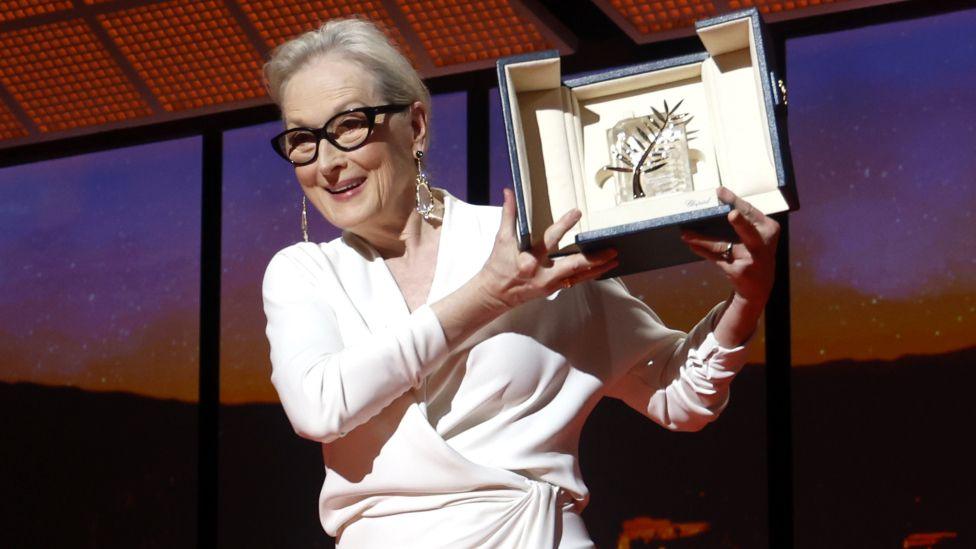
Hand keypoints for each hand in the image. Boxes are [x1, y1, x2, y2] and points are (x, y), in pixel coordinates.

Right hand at [476, 188, 617, 309]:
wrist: (495, 294)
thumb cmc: (497, 266)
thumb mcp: (501, 239)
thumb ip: (508, 215)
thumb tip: (509, 192)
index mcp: (529, 259)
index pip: (550, 239)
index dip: (564, 225)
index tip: (577, 213)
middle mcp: (542, 274)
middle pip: (574, 265)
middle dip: (594, 259)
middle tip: (612, 250)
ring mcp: (549, 284)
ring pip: (579, 277)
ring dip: (598, 268)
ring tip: (614, 259)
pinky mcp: (552, 290)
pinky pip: (575, 282)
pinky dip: (589, 274)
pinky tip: (601, 268)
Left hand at [680, 187, 779, 308]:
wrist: (759, 285)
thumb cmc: (754, 251)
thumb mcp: (754, 234)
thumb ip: (741, 220)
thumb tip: (715, 199)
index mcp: (768, 228)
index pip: (749, 211)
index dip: (734, 201)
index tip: (719, 191)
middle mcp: (762, 244)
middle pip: (749, 232)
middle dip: (741, 223)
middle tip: (731, 215)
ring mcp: (751, 260)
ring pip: (723, 245)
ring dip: (702, 239)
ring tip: (687, 234)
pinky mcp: (738, 272)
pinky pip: (716, 258)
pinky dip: (702, 250)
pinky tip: (692, 244)